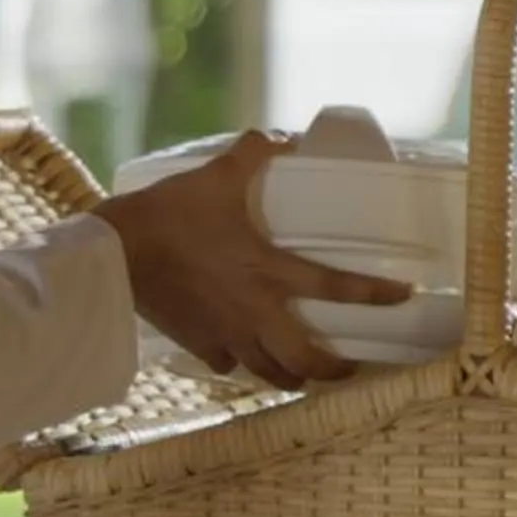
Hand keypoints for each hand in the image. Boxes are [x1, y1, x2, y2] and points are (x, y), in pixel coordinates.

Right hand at [87, 130, 415, 389]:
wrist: (116, 256)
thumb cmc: (168, 215)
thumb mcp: (215, 177)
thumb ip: (253, 157)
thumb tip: (280, 139)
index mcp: (268, 270)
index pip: (335, 287)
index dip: (374, 295)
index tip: (401, 297)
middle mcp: (255, 312)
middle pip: (305, 360)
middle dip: (333, 371)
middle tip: (349, 367)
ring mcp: (226, 334)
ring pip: (269, 373)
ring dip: (291, 377)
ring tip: (301, 375)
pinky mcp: (198, 345)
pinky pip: (228, 364)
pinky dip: (239, 364)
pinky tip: (239, 355)